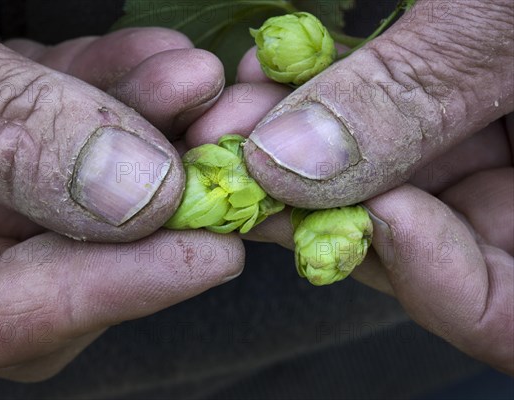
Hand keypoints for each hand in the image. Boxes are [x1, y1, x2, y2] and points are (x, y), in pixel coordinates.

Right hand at [0, 1, 241, 380]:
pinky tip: (162, 64)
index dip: (109, 292)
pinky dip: (111, 93)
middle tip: (231, 152)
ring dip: (149, 135)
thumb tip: (136, 194)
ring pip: (70, 188)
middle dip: (155, 205)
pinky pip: (56, 127)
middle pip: (51, 258)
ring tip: (203, 87)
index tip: (212, 256)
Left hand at [183, 0, 512, 372]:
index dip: (439, 284)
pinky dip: (323, 107)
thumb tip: (294, 165)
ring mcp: (486, 134)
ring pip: (387, 180)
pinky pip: (377, 122)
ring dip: (303, 155)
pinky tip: (271, 78)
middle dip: (326, 206)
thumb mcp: (512, 15)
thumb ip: (421, 90)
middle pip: (427, 241)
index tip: (363, 219)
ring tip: (240, 112)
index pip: (511, 314)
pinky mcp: (446, 88)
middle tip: (242, 165)